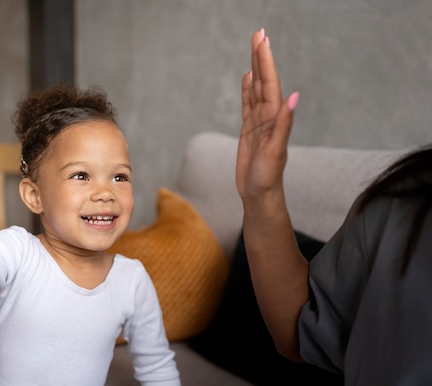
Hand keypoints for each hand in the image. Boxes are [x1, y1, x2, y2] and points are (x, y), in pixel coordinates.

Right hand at [236, 29, 298, 203]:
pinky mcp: (250, 131)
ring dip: (255, 69)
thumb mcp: (275, 151)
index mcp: (274, 118)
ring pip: (256, 89)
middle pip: (263, 81)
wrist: (260, 196)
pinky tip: (247, 78)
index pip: (270, 84)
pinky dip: (247, 90)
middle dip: (261, 57)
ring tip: (254, 47)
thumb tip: (293, 97)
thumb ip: (284, 124)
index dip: (266, 62)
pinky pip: (248, 105)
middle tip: (258, 34)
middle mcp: (268, 117)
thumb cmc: (268, 178)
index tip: (262, 41)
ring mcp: (258, 123)